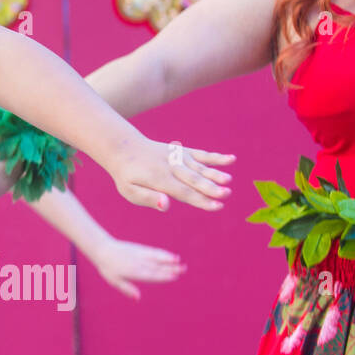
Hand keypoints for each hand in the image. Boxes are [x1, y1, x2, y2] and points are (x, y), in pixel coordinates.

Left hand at [83, 236, 185, 299]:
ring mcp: (140, 255)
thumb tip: (138, 298)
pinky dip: (163, 254)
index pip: (151, 275)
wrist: (102, 249)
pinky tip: (171, 256)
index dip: (162, 276)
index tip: (174, 277)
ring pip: (156, 258)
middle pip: (156, 267)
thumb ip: (127, 289)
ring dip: (168, 259)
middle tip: (183, 270)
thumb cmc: (108, 268)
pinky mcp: (140, 249)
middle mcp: (138, 263)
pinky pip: (153, 251)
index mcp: (133, 272)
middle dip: (170, 268)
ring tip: (179, 261)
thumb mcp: (114, 281)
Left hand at [107, 138, 234, 211]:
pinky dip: (215, 157)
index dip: (201, 200)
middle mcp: (170, 167)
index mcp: (158, 179)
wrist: (123, 148)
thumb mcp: (129, 190)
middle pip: (193, 179)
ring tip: (229, 180)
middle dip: (211, 187)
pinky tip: (231, 159)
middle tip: (227, 194)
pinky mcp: (181, 151)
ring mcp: (177, 157)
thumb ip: (148, 198)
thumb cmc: (127, 175)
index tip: (217, 206)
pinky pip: (200, 154)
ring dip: (215, 173)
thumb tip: (166, 205)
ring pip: (199, 166)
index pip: (183, 192)